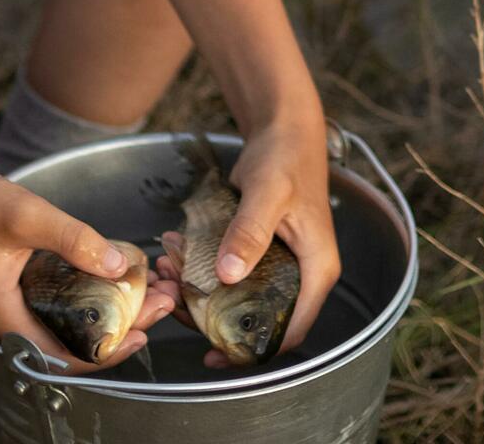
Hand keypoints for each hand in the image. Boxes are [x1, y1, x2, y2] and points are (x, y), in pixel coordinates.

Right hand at [0, 152, 178, 369]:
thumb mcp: (25, 216)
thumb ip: (73, 239)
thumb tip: (120, 265)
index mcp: (5, 317)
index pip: (62, 358)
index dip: (106, 353)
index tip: (142, 335)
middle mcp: (10, 316)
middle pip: (74, 338)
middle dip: (121, 324)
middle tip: (161, 300)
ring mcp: (15, 299)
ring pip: (71, 318)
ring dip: (111, 306)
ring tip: (151, 287)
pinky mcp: (21, 281)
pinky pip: (63, 297)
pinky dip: (93, 288)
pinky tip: (118, 269)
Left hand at [158, 113, 341, 361]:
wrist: (283, 130)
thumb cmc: (286, 157)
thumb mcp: (268, 192)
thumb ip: (250, 231)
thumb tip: (228, 275)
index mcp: (316, 270)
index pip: (290, 330)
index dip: (254, 350)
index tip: (213, 353)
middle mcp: (301, 274)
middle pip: (258, 318)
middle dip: (213, 316)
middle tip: (174, 302)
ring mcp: (279, 265)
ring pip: (238, 297)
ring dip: (200, 292)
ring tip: (167, 274)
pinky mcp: (259, 253)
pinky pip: (229, 273)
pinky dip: (201, 270)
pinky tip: (174, 256)